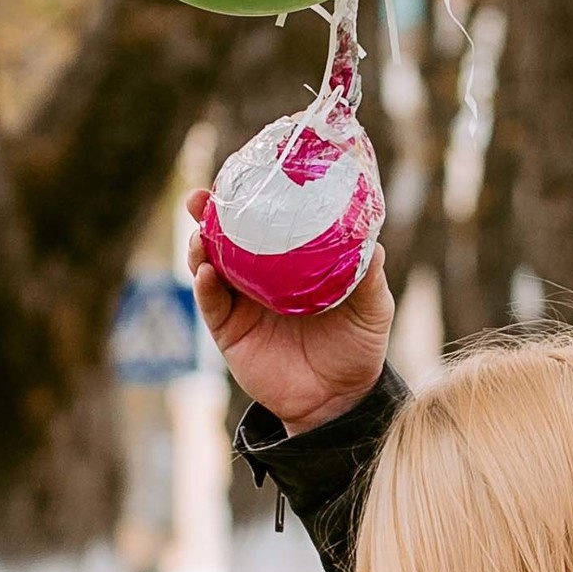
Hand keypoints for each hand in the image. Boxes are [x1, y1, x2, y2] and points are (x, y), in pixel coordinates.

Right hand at [187, 192, 392, 435]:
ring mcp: (241, 301)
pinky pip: (210, 305)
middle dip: (208, 213)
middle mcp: (260, 275)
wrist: (338, 399)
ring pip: (209, 264)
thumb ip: (368, 275)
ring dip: (199, 245)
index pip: (265, 220)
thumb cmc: (357, 345)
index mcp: (291, 261)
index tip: (241, 172)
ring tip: (200, 233)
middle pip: (226, 235)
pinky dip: (205, 287)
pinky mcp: (229, 330)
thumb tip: (371, 242)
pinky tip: (206, 273)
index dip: (250, 196)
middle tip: (201, 197)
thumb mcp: (372, 307)